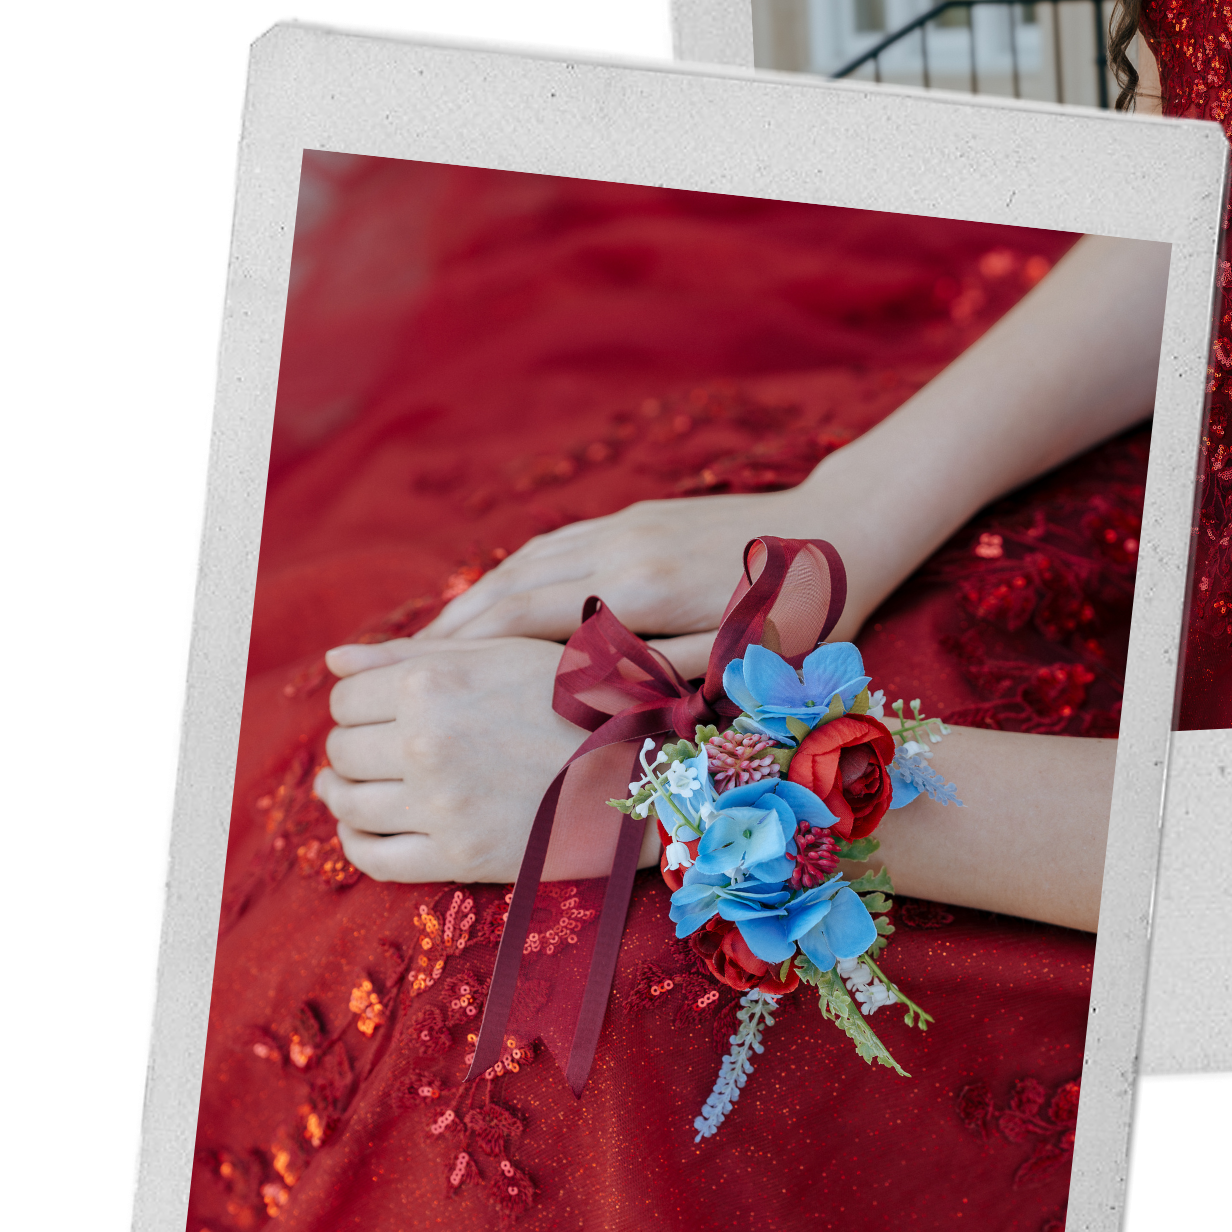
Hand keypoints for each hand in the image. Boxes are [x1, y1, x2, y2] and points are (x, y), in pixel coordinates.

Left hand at [316, 635, 661, 885]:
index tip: (380, 710)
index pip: (347, 697)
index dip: (358, 702)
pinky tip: (365, 827)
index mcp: (433, 683)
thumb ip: (413, 653)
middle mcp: (426, 742)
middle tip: (381, 746)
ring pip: (348, 801)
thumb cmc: (573, 702)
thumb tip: (335, 660)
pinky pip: (372, 857)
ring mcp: (439, 804)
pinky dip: (355, 842)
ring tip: (359, 785)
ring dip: (343, 792)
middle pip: (343, 748)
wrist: (640, 771)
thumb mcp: (501, 655)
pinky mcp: (456, 856)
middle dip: (355, 745)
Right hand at [417, 488, 831, 667]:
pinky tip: (491, 605)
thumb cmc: (803, 619)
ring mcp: (624, 525)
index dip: (465, 654)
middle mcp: (618, 548)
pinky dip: (512, 577)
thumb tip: (591, 714)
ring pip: (526, 562)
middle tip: (388, 672)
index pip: (526, 621)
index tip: (413, 686)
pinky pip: (555, 547)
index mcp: (639, 590)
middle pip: (509, 588)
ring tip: (426, 647)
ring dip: (473, 602)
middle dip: (447, 632)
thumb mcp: (739, 667)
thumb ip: (665, 686)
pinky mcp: (636, 516)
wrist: (842, 529)